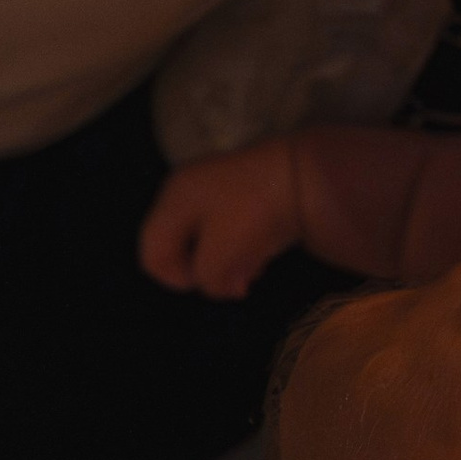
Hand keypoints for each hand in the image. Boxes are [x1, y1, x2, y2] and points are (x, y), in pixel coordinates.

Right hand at [140, 142, 301, 298]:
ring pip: (209, 239)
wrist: (308, 175)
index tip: (208, 285)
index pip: (152, 253)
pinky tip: (265, 251)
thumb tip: (219, 284)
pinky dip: (244, 245)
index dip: (175, 280)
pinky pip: (233, 227)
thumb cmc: (253, 215)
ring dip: (227, 261)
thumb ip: (206, 280)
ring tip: (254, 269)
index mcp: (174, 200)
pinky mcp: (248, 189)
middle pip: (181, 246)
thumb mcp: (219, 258)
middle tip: (236, 282)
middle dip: (205, 271)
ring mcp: (220, 185)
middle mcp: (189, 188)